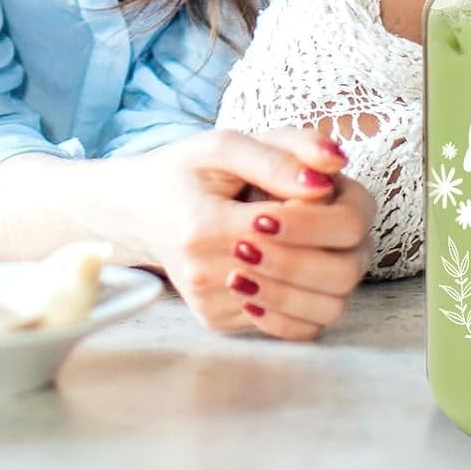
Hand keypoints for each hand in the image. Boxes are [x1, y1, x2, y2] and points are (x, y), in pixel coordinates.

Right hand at [127, 128, 370, 337]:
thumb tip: (329, 173)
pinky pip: (293, 324)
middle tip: (327, 211)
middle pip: (302, 271)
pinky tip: (301, 261)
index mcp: (201, 225)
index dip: (314, 206)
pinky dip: (312, 293)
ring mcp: (210, 303)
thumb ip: (280, 154)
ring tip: (318, 238)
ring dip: (329, 270)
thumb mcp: (225, 145)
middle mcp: (202, 273)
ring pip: (310, 307)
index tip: (317, 186)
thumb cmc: (187, 171)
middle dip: (329, 239)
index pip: (284, 226)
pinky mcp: (219, 321)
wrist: (141, 212)